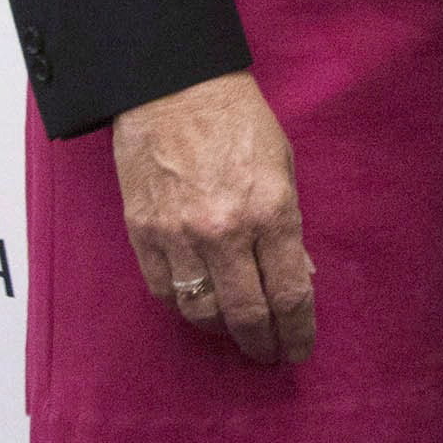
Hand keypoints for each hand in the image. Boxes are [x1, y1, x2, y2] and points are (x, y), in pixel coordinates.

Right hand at [112, 69, 313, 362]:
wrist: (173, 88)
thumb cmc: (238, 121)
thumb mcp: (283, 166)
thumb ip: (288, 225)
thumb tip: (297, 275)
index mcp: (270, 210)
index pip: (289, 292)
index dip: (297, 330)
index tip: (299, 348)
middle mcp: (226, 231)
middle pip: (246, 313)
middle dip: (262, 342)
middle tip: (270, 354)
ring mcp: (179, 235)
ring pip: (201, 311)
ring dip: (221, 330)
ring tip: (236, 331)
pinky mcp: (143, 233)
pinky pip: (164, 291)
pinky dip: (183, 306)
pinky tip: (198, 305)